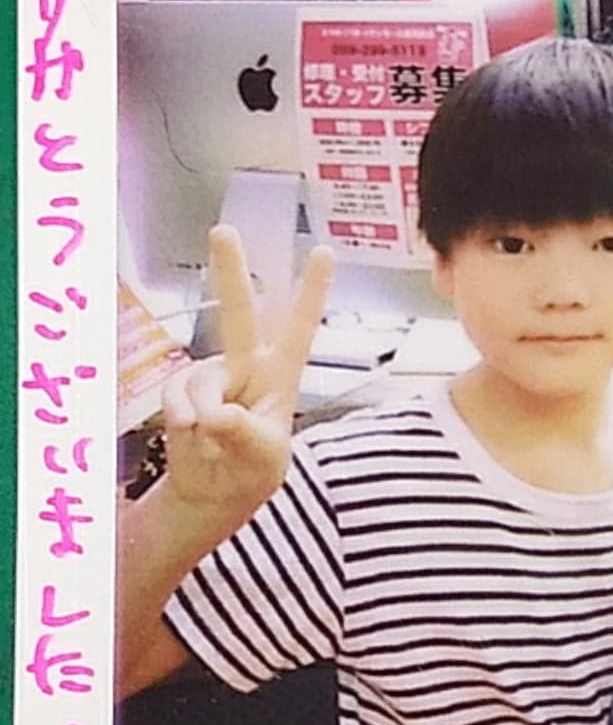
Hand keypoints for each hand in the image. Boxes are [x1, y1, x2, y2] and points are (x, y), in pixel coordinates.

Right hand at [159, 226, 333, 535]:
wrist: (212, 493)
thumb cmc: (252, 471)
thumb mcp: (262, 458)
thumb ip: (242, 433)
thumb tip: (215, 414)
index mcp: (281, 375)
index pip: (300, 327)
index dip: (311, 291)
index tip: (324, 252)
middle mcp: (245, 365)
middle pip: (238, 311)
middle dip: (230, 270)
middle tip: (223, 230)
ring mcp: (212, 375)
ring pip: (201, 380)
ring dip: (202, 413)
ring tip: (212, 440)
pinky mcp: (183, 389)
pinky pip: (176, 395)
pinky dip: (181, 419)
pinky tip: (190, 435)